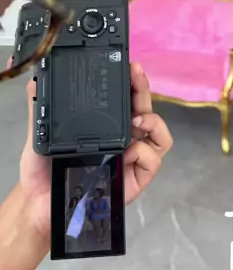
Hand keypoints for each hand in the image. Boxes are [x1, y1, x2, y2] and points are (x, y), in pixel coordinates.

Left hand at [17, 62, 172, 238]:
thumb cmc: (44, 171)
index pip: (125, 100)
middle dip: (144, 89)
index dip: (131, 82)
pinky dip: (144, 152)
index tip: (129, 66)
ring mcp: (133, 159)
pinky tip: (129, 152)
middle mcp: (124, 140)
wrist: (42, 203)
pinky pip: (153, 160)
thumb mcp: (40, 135)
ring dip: (154, 121)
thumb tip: (35, 84)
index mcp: (106, 127)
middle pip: (145, 110)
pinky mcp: (137, 179)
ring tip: (139, 118)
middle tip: (137, 76)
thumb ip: (39, 110)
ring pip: (160, 136)